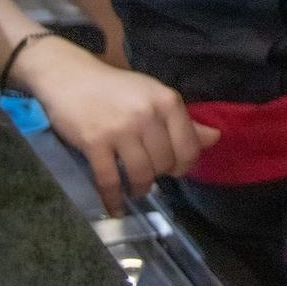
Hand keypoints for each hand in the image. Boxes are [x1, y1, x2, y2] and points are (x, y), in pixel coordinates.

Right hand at [17, 39, 220, 214]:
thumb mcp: (155, 96)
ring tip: (136, 188)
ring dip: (140, 188)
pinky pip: (109, 180)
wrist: (70, 77)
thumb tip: (216, 138)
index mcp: (167, 102)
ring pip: (141, 174)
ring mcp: (120, 129)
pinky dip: (113, 199)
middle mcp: (147, 115)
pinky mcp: (94, 142)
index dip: (185, 165)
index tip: (176, 170)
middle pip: (165, 163)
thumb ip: (185, 121)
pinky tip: (115, 207)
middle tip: (151, 175)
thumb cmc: (117, 89)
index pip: (189, 147)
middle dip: (160, 175)